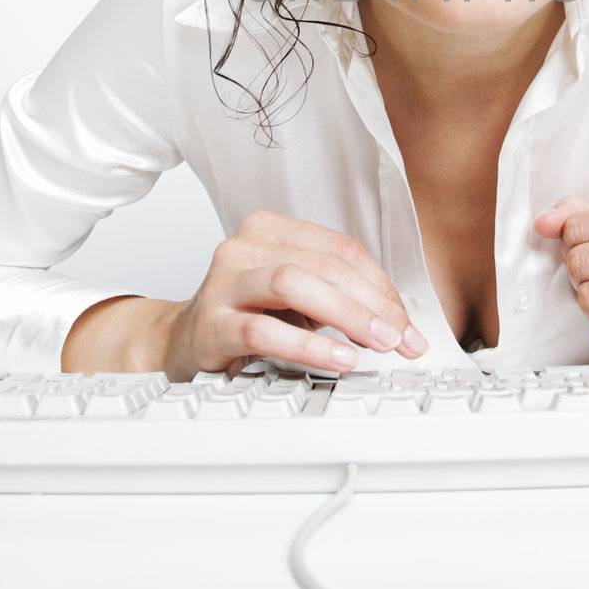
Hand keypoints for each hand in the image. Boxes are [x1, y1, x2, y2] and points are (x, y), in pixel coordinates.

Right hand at [161, 209, 429, 379]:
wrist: (184, 342)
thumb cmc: (249, 315)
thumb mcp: (297, 296)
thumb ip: (341, 296)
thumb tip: (399, 323)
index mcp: (272, 230)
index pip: (341, 249)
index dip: (381, 286)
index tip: (405, 322)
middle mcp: (244, 246)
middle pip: (323, 264)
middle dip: (371, 303)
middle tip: (398, 336)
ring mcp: (223, 282)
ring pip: (293, 283)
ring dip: (344, 315)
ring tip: (375, 343)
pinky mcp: (210, 323)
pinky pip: (262, 330)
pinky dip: (307, 345)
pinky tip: (337, 359)